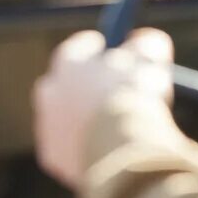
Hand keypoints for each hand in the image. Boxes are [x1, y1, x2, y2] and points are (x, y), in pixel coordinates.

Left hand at [33, 28, 174, 187]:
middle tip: (119, 96)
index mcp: (68, 61)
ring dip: (90, 122)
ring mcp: (47, 125)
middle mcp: (49, 89)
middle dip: (91, 87)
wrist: (120, 151)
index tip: (122, 58)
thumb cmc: (135, 100)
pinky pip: (72, 150)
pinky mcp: (52, 156)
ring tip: (119, 133)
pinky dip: (88, 151)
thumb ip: (146, 43)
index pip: (82, 47)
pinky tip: (110, 154)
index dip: (104, 52)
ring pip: (70, 120)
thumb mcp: (150, 60)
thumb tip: (144, 40)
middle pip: (70, 84)